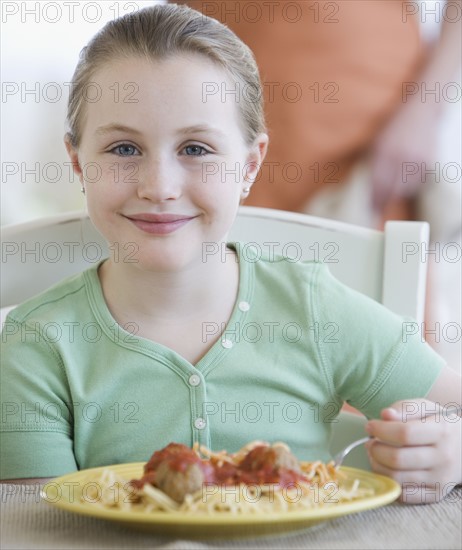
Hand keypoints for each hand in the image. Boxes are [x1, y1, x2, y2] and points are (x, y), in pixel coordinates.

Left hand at [365, 399, 461, 503]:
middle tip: (370, 442)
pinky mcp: (436, 494)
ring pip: (397, 479)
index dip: (381, 430)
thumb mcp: (428, 409)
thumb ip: (406, 408)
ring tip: (374, 455)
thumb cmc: (441, 425)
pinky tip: (386, 469)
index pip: (404, 433)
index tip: (370, 426)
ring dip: (377, 466)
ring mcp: (441, 479)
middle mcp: (443, 457)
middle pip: (397, 458)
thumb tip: (385, 415)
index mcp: (442, 431)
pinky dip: (389, 482)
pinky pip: (405, 495)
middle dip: (375, 450)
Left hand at [370, 98, 439, 213]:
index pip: (378, 185)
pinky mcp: (429, 163)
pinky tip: (407, 172)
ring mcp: (417, 160)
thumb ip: (374, 168)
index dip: (374, 201)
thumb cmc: (394, 129)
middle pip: (393, 192)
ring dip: (398, 190)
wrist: (422, 111)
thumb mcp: (377, 144)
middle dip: (385, 199)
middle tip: (379, 203)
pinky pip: (418, 183)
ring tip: (395, 178)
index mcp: (385, 152)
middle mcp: (402, 157)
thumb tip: (371, 193)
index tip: (370, 210)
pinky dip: (411, 183)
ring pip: (406, 190)